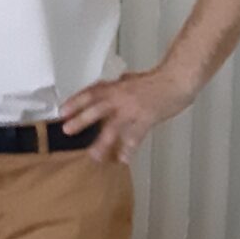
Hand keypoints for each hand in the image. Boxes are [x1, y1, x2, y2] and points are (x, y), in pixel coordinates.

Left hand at [59, 67, 195, 163]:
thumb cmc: (156, 81)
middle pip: (96, 109)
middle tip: (67, 130)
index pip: (90, 93)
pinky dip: (128, 149)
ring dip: (102, 143)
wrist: (176, 81)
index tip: (63, 111)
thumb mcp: (130, 79)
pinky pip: (135, 137)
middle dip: (81, 120)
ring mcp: (133, 109)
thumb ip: (117, 86)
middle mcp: (121, 98)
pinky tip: (123, 159)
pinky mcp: (146, 119)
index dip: (75, 102)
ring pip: (113, 127)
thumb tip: (106, 88)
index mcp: (115, 87)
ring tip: (94, 155)